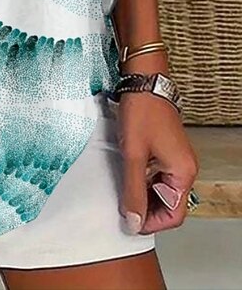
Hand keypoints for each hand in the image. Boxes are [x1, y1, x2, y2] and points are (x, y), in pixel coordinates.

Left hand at [117, 91, 198, 234]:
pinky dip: (143, 181)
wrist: (143, 82)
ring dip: (143, 194)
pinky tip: (126, 176)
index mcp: (183, 172)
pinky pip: (157, 176)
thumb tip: (133, 221)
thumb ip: (133, 191)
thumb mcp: (133, 155)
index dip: (151, 222)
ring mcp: (175, 159)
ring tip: (121, 192)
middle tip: (122, 208)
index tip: (130, 222)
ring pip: (162, 190)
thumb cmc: (141, 112)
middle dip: (146, 209)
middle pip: (169, 204)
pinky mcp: (166, 151)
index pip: (174, 214)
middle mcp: (184, 168)